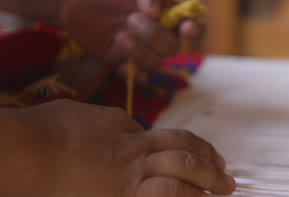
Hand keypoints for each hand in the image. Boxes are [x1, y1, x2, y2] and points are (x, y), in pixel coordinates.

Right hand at [12, 100, 233, 196]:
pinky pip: (172, 192)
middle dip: (206, 153)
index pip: (153, 138)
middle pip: (181, 143)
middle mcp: (133, 143)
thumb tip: (97, 133)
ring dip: (211, 175)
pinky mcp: (129, 192)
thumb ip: (92, 127)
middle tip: (222, 164)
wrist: (25, 152)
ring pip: (185, 163)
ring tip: (227, 184)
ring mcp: (134, 166)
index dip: (170, 150)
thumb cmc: (36, 136)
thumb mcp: (72, 119)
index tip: (179, 161)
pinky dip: (192, 196)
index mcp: (119, 125)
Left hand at [60, 0, 202, 80]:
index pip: (194, 25)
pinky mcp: (126, 64)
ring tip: (119, 36)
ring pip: (157, 63)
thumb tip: (156, 12)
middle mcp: (160, 34)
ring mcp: (144, 51)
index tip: (186, 29)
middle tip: (131, 20)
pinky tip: (120, 64)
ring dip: (140, 52)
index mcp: (167, 13)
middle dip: (154, 36)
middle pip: (173, 47)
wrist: (73, 4)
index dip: (196, 29)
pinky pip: (139, 78)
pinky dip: (132, 73)